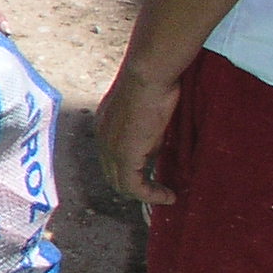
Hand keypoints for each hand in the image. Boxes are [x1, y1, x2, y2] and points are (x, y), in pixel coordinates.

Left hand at [97, 67, 181, 211]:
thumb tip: (156, 151)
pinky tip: (169, 196)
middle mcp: (102, 139)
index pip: (112, 159)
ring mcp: (110, 149)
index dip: (131, 172)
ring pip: (121, 184)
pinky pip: (133, 187)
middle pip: (114, 175)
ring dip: (145, 194)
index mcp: (105, 127)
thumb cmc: (153, 83)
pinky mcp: (124, 156)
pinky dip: (151, 196)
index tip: (154, 179)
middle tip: (160, 193)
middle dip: (137, 188)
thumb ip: (148, 133)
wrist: (148, 75)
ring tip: (166, 196)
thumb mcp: (148, 112)